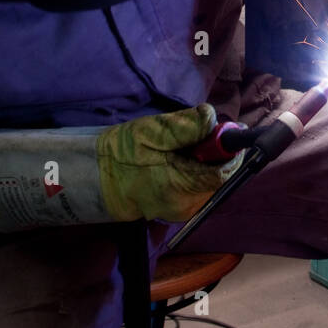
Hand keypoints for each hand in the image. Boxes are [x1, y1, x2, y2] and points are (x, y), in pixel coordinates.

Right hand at [96, 104, 230, 222]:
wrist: (97, 179)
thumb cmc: (121, 155)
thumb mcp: (150, 132)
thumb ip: (184, 126)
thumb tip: (211, 117)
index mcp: (179, 188)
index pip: (222, 173)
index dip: (231, 151)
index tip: (231, 130)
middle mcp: (186, 206)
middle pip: (219, 178)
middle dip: (217, 154)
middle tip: (204, 133)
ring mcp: (182, 210)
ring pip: (210, 182)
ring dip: (207, 161)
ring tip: (188, 145)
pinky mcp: (178, 208)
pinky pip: (199, 187)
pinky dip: (198, 170)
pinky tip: (182, 158)